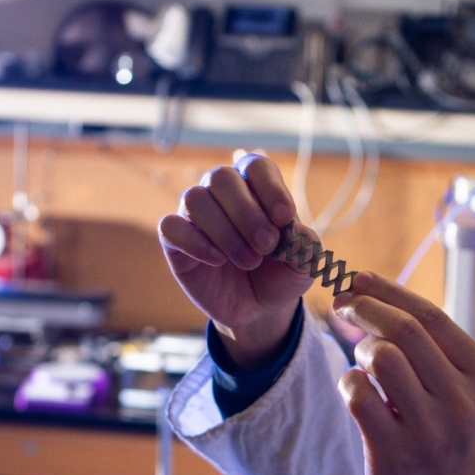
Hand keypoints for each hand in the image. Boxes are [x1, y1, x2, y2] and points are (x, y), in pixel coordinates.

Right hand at [158, 154, 310, 365]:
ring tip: (249, 261)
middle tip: (267, 246)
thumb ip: (303, 242)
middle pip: (221, 177)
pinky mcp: (174, 242)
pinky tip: (217, 260)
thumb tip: (288, 228)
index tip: (284, 218)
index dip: (269, 187)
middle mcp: (220, 194)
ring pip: (195, 199)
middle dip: (247, 213)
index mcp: (254, 188)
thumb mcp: (303, 262)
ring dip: (225, 232)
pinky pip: (170, 227)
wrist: (258, 309)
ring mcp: (195, 216)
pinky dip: (195, 242)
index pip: (255, 165)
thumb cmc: (280, 274)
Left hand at [333, 271, 474, 474]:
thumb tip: (363, 289)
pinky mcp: (395, 454)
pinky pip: (358, 396)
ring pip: (381, 358)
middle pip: (403, 331)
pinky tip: (357, 392)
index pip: (431, 317)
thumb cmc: (447, 427)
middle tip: (342, 306)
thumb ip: (426, 343)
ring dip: (360, 350)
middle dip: (365, 309)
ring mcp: (430, 431)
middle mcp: (463, 403)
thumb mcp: (458, 384)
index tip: (358, 280)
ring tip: (363, 363)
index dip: (389, 292)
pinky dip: (349, 383)